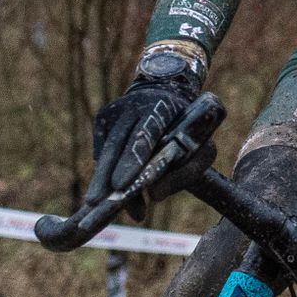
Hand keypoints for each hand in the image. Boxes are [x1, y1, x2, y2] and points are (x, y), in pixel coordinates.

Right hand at [87, 49, 201, 203]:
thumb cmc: (189, 129)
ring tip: (93, 204)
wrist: (167, 93)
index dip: (132, 160)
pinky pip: (102, 148)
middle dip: (107, 175)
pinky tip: (105, 188)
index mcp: (162, 107)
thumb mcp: (203, 147)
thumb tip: (154, 196)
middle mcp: (135, 106)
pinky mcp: (103, 117)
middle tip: (98, 202)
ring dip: (101, 178)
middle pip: (119, 144)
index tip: (120, 185)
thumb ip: (187, 172)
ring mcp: (116, 110)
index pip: (145, 134)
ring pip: (107, 149)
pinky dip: (104, 169)